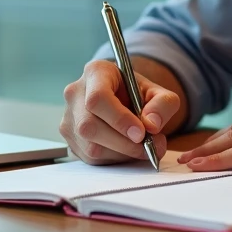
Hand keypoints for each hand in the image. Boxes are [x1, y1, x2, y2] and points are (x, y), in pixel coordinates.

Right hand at [60, 59, 180, 164]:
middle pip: (89, 126)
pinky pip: (89, 157)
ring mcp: (69, 117)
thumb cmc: (139, 94)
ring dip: (121, 153)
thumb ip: (163, 104)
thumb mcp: (159, 93)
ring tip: (142, 148)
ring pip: (89, 146)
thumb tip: (151, 125)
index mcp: (95, 72)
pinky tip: (127, 149)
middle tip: (148, 146)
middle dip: (122, 143)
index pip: (98, 98)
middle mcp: (75, 93)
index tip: (141, 133)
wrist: (125, 100)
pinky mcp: (70, 138)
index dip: (119, 119)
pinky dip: (113, 159)